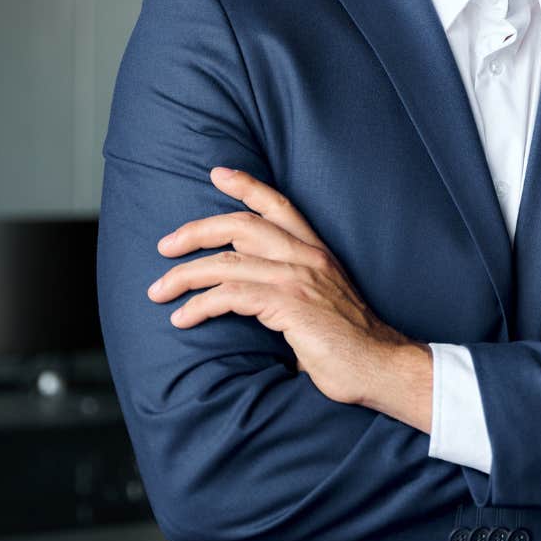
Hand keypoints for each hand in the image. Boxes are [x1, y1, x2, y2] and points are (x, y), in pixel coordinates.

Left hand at [147, 167, 427, 417]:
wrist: (382, 366)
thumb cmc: (351, 345)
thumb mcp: (323, 303)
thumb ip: (291, 292)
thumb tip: (252, 302)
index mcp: (317, 252)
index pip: (279, 205)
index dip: (247, 185)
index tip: (217, 174)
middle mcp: (307, 257)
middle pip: (240, 225)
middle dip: (195, 231)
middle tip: (165, 246)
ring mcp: (297, 279)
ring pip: (225, 262)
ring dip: (184, 276)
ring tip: (158, 291)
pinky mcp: (288, 305)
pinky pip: (229, 295)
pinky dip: (198, 305)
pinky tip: (182, 319)